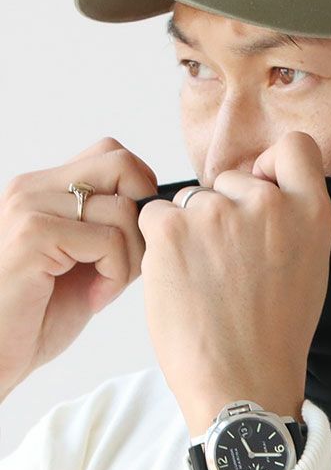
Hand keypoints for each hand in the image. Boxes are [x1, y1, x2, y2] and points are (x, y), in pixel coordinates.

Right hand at [0, 138, 156, 401]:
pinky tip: (94, 297)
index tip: (134, 236)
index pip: (114, 154)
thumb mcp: (85, 259)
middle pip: (122, 164)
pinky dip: (116, 274)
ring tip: (105, 286)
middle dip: (143, 212)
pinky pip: (109, 240)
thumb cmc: (38, 315)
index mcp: (44, 188)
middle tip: (130, 257)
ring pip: (123, 208)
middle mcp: (33, 187)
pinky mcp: (33, 235)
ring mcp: (30, 207)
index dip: (141, 190)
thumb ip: (114, 227)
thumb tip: (161, 209)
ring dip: (131, 257)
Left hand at [137, 132, 330, 434]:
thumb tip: (263, 188)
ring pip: (190, 200)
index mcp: (310, 210)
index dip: (271, 164)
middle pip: (230, 179)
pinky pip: (156, 215)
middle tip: (226, 261)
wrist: (243, 383)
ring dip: (190, 229)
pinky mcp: (172, 230)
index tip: (261, 189)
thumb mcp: (311, 264)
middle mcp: (268, 202)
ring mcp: (219, 213)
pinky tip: (176, 277)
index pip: (295, 145)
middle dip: (223, 210)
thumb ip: (294, 218)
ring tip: (202, 278)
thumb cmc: (277, 331)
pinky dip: (159, 241)